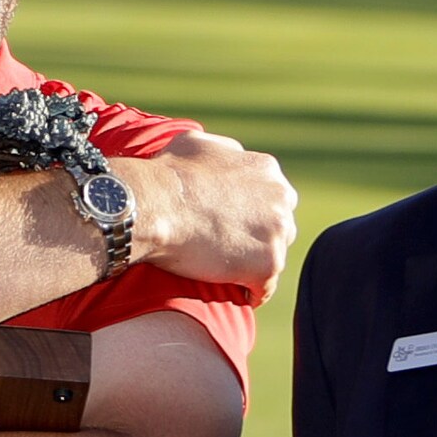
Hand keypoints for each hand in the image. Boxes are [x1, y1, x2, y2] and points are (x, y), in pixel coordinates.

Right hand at [124, 131, 297, 304]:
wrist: (156, 205)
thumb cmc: (168, 173)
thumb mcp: (198, 143)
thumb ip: (225, 151)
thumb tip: (230, 157)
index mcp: (266, 170)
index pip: (271, 197)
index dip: (249, 213)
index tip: (229, 225)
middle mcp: (280, 198)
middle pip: (279, 226)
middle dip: (257, 238)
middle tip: (227, 250)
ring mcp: (277, 231)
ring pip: (273, 256)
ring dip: (253, 265)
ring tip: (227, 275)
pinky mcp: (267, 263)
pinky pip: (264, 288)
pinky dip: (250, 293)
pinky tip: (233, 293)